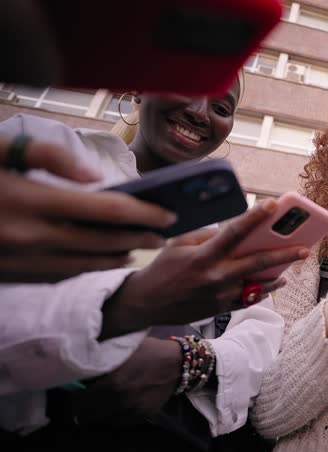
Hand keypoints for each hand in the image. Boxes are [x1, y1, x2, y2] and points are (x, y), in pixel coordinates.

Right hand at [0, 137, 176, 282]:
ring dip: (116, 259)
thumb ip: (49, 156)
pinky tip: (98, 259)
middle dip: (139, 240)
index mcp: (30, 200)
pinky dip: (86, 268)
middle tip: (162, 236)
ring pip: (83, 266)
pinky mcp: (10, 275)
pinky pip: (59, 276)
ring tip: (136, 248)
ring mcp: (19, 261)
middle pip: (103, 243)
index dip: (144, 213)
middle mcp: (28, 236)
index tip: (169, 215)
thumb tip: (94, 176)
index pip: (107, 211)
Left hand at [71, 338, 181, 421]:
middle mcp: (120, 402)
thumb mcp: (121, 351)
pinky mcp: (143, 416)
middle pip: (86, 416)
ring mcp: (133, 411)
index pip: (77, 401)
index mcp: (112, 384)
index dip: (70, 398)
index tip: (70, 392)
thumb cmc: (148, 351)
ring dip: (98, 413)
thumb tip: (76, 370)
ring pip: (103, 421)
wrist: (178, 363)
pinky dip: (115, 416)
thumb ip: (99, 363)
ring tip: (98, 402)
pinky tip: (116, 404)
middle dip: (80, 408)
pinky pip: (120, 422)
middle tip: (79, 400)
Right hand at [100, 200, 309, 338]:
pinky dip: (266, 288)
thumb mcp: (179, 245)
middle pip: (257, 263)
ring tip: (296, 259)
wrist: (146, 304)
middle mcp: (215, 276)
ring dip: (280, 271)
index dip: (256, 217)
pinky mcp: (222, 309)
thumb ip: (208, 235)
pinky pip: (250, 298)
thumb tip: (235, 230)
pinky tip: (279, 280)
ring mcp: (220, 295)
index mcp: (203, 256)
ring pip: (259, 283)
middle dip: (284, 254)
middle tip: (304, 247)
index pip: (235, 232)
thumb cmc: (163, 269)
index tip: (274, 204)